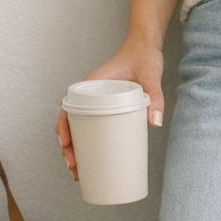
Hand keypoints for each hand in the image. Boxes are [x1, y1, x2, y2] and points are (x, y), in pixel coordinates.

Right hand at [56, 39, 165, 179]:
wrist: (146, 47)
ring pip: (80, 129)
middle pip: (71, 125)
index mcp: (90, 85)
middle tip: (75, 171)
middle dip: (68, 150)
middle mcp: (89, 95)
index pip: (68, 109)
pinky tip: (91, 162)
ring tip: (80, 173)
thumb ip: (155, 97)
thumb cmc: (144, 57)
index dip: (64, 130)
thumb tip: (156, 123)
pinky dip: (89, 144)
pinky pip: (92, 127)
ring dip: (76, 151)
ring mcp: (97, 103)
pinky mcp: (107, 108)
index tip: (66, 147)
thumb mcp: (150, 76)